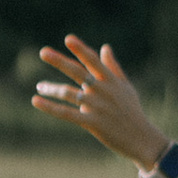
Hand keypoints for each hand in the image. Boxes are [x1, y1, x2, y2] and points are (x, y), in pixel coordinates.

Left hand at [30, 35, 174, 170]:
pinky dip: (50, 107)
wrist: (141, 138)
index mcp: (110, 80)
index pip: (93, 61)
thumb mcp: (125, 87)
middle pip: (78, 72)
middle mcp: (102, 91)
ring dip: (52, 88)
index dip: (81, 49)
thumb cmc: (132, 111)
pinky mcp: (92, 122)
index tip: (68, 39)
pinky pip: (67, 113)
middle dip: (60, 61)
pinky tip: (36, 101)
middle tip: (43, 52)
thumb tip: (105, 47)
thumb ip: (113, 67)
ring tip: (39, 86)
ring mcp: (97, 106)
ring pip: (69, 93)